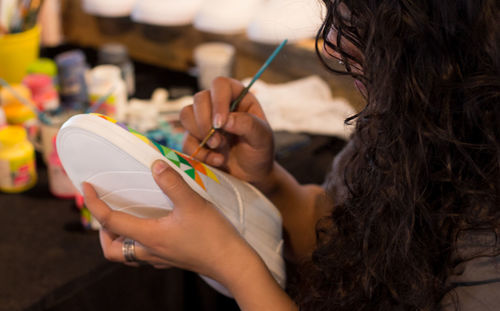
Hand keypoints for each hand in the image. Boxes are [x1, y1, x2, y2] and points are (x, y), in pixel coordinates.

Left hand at [82, 160, 261, 285]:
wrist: (232, 263)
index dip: (94, 204)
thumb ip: (172, 182)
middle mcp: (150, 251)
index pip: (110, 222)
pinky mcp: (172, 259)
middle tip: (108, 212)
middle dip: (102, 232)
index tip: (86, 188)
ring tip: (127, 218)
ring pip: (127, 254)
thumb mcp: (193, 203)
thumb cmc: (212, 235)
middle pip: (111, 250)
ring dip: (119, 238)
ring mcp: (160, 258)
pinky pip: (144, 254)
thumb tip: (155, 164)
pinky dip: (138, 241)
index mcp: (149, 236)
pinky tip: (153, 226)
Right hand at [180, 77, 275, 192]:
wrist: (252, 175)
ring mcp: (204, 121)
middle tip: (218, 141)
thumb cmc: (260, 152)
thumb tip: (226, 119)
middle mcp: (219, 105)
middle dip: (205, 122)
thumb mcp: (262, 138)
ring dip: (199, 134)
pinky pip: (185, 140)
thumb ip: (248, 125)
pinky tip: (216, 161)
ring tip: (218, 149)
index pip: (220, 85)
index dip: (217, 100)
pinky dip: (198, 152)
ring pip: (186, 114)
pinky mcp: (195, 138)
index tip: (220, 123)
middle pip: (199, 99)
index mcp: (238, 97)